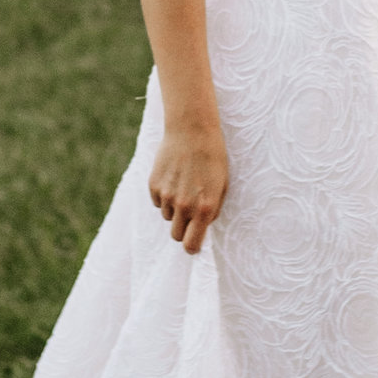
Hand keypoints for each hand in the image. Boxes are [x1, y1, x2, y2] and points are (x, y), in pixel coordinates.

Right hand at [149, 122, 228, 253]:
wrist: (192, 129)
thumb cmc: (213, 157)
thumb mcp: (223, 185)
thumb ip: (213, 210)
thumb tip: (202, 227)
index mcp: (205, 208)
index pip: (191, 245)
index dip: (192, 247)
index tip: (193, 243)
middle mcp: (184, 206)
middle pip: (177, 236)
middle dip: (183, 229)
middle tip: (189, 214)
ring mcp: (167, 196)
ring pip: (168, 217)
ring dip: (175, 209)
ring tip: (184, 186)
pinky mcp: (154, 185)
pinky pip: (158, 201)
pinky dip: (164, 195)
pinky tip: (174, 177)